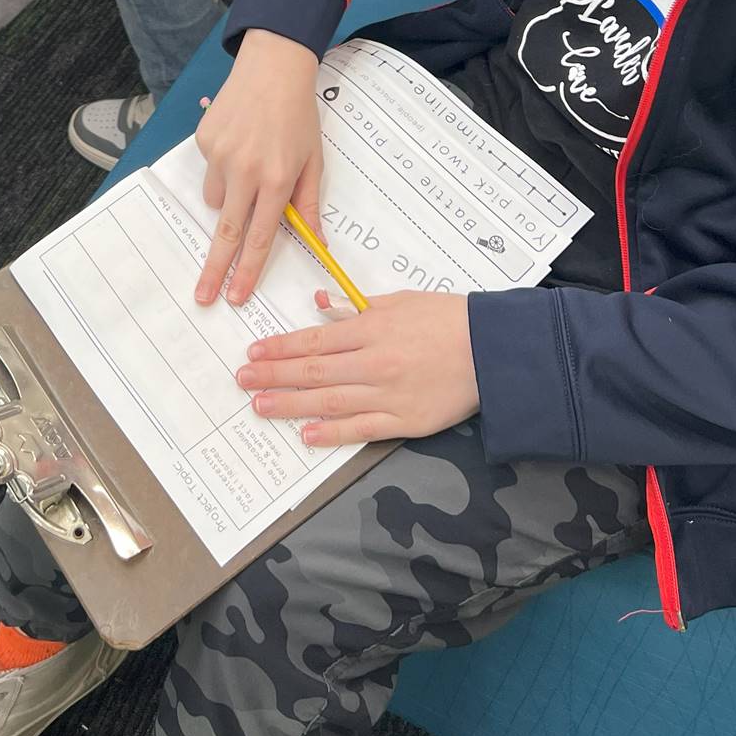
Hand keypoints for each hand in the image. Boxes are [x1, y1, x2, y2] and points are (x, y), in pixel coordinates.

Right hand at [193, 30, 320, 307]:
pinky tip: (239, 142)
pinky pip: (210, 171)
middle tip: (204, 296)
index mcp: (277, 179)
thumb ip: (309, 204)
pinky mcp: (204, 140)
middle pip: (227, 232)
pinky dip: (223, 169)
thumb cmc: (299, 115)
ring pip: (217, 199)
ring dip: (229, 200)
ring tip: (249, 166)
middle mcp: (245, 170)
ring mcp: (220, 155)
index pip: (259, 237)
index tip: (237, 296)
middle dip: (215, 269)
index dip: (248, 271)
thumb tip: (317, 243)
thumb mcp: (314, 160)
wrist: (273, 67)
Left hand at [237, 291, 479, 445]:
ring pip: (330, 401)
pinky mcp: (405, 420)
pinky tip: (307, 434)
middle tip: (242, 381)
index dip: (280, 348)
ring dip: (291, 405)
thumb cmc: (447, 319)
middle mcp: (374, 361)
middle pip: (313, 370)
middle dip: (274, 376)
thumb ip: (356, 306)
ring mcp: (388, 393)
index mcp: (371, 328)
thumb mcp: (399, 300)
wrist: (492, 351)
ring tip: (261, 406)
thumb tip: (319, 303)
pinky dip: (332, 432)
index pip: (314, 339)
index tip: (254, 353)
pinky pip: (361, 427)